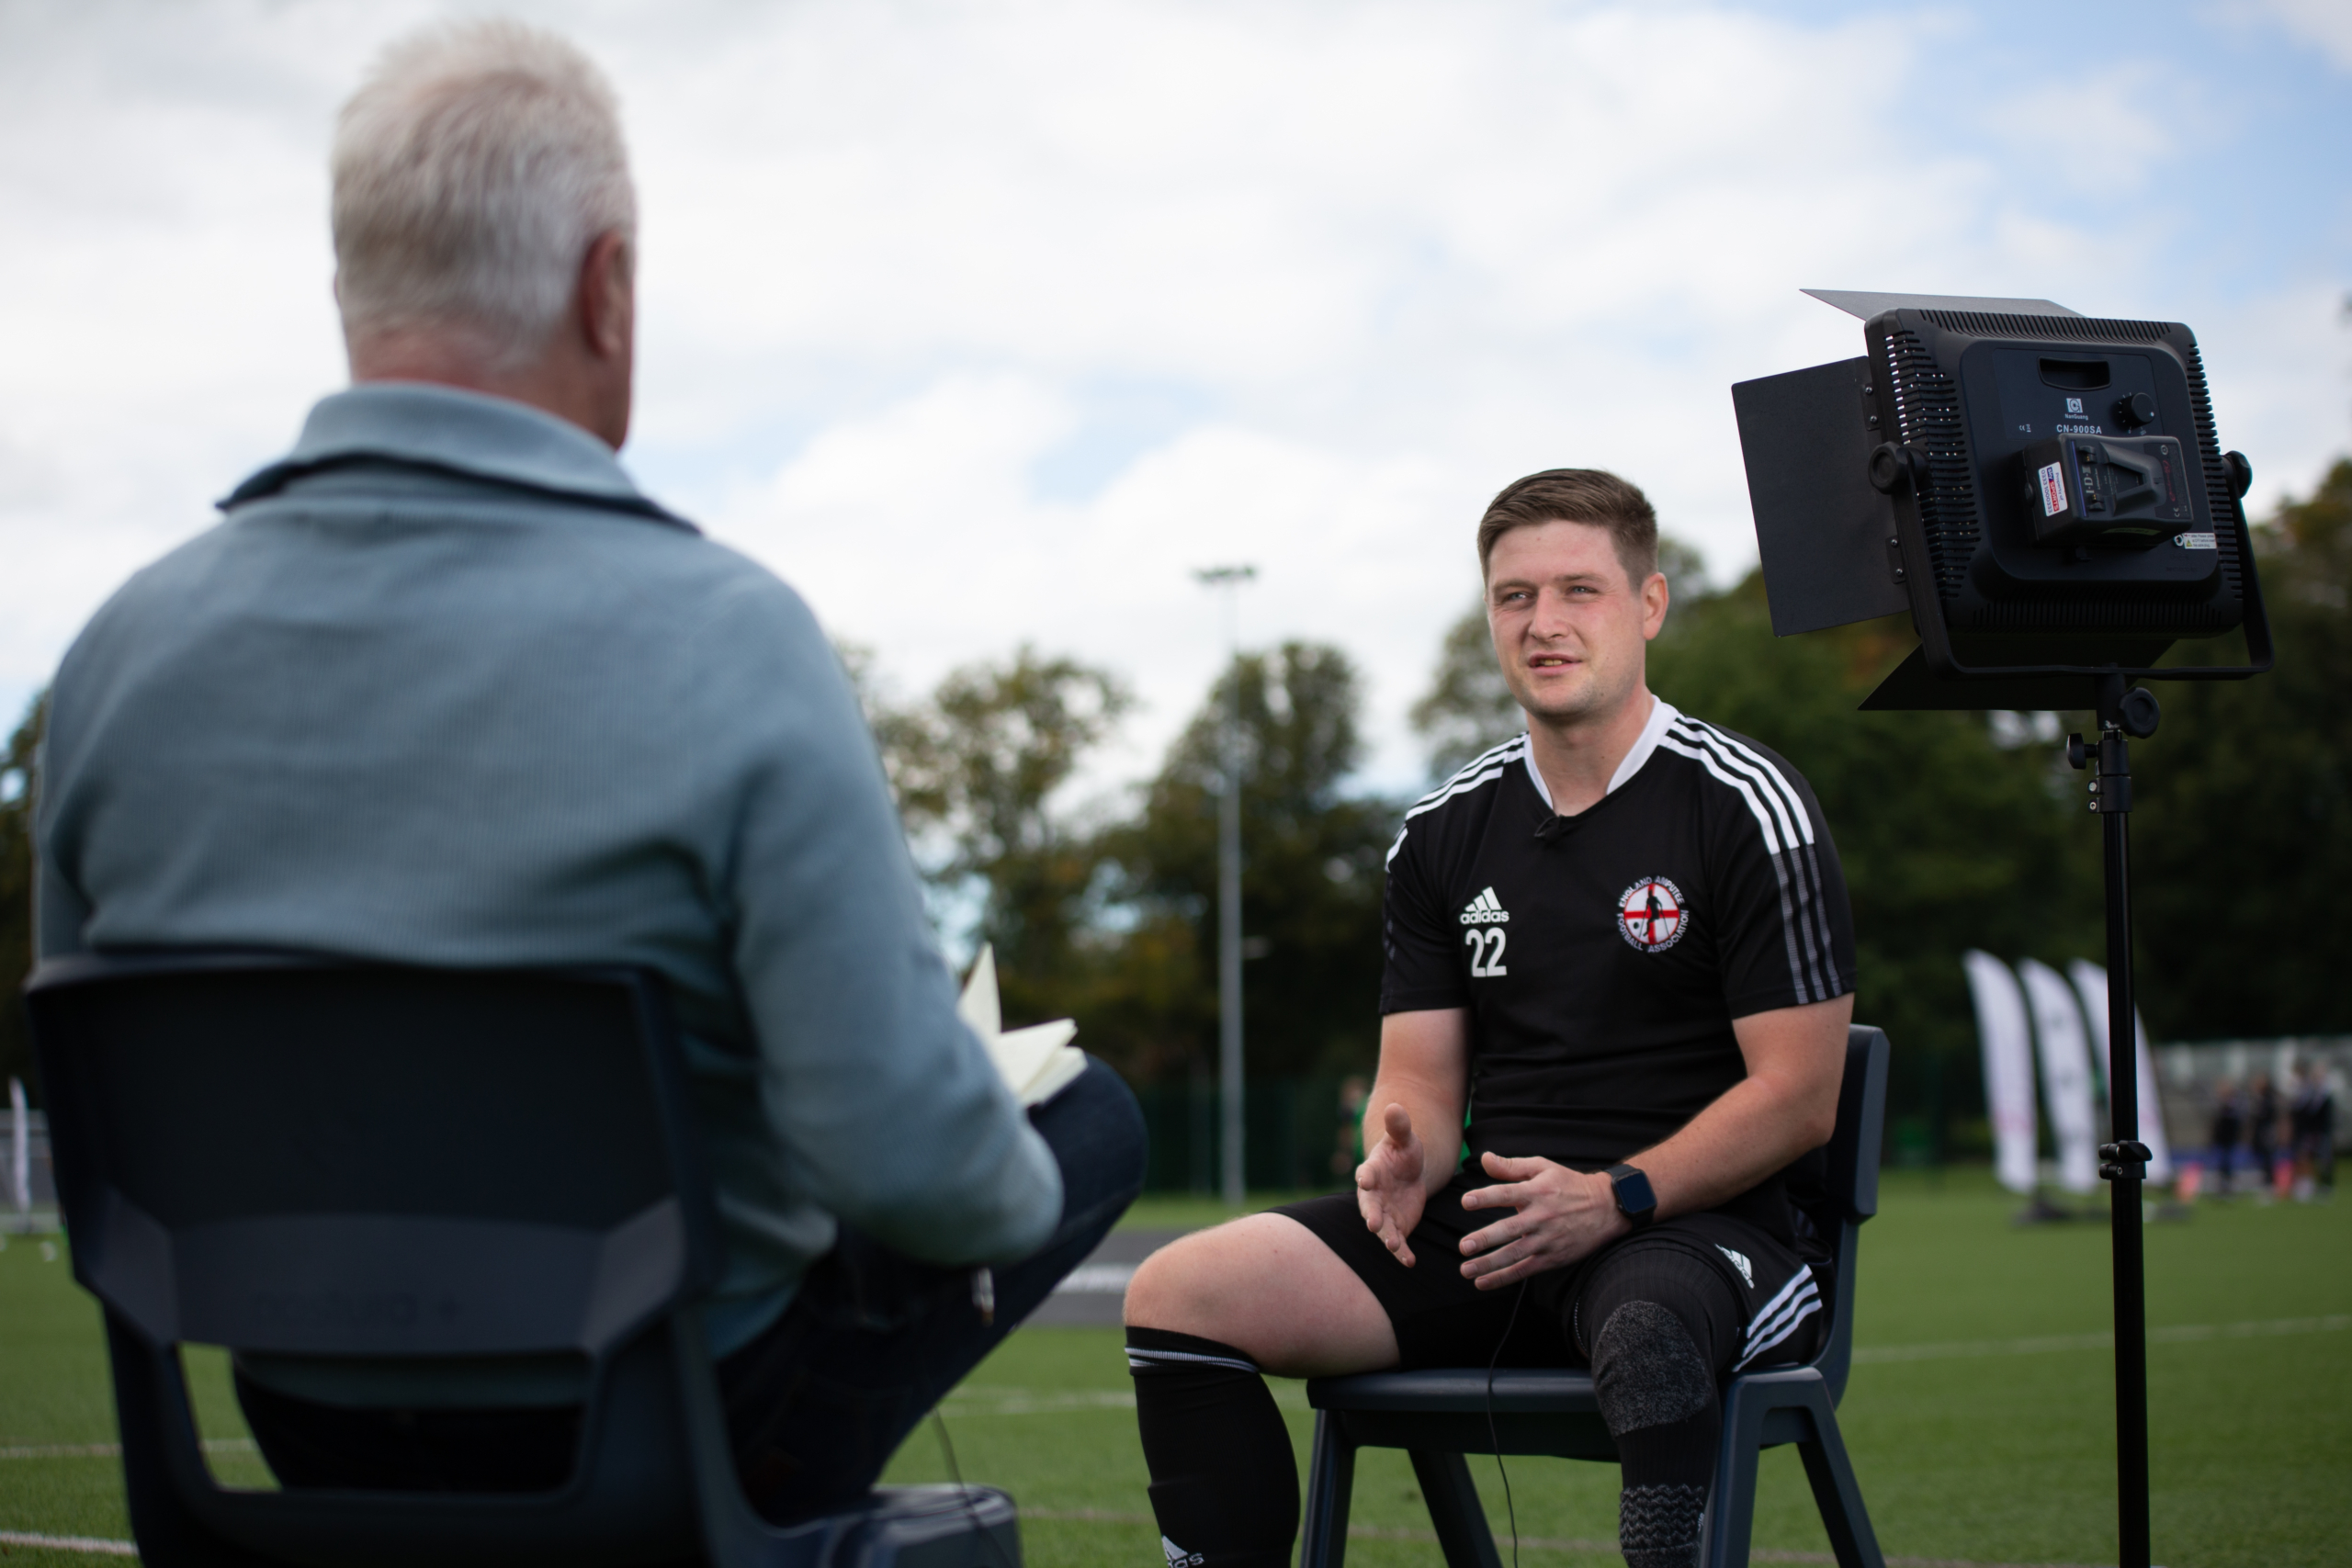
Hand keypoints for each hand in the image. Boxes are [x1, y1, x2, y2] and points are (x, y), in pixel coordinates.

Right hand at [1355, 1103, 1427, 1266]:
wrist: (1410, 1173)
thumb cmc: (1404, 1152)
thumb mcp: (1406, 1138)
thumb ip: (1400, 1126)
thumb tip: (1395, 1105)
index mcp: (1373, 1171)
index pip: (1366, 1173)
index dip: (1365, 1177)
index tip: (1365, 1179)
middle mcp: (1373, 1196)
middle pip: (1369, 1207)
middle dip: (1371, 1215)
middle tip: (1373, 1224)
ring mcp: (1384, 1213)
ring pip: (1383, 1228)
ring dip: (1387, 1237)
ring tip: (1395, 1246)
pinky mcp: (1397, 1227)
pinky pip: (1398, 1242)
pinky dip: (1402, 1252)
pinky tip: (1410, 1262)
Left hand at [1457, 1152, 1629, 1288]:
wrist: (1606, 1208)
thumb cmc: (1569, 1185)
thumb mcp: (1543, 1168)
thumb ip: (1512, 1166)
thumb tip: (1484, 1158)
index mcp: (1537, 1192)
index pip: (1507, 1193)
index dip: (1486, 1197)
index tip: (1466, 1201)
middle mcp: (1541, 1217)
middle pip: (1510, 1229)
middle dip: (1485, 1239)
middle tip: (1464, 1246)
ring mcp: (1547, 1240)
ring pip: (1515, 1254)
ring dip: (1489, 1264)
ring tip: (1466, 1269)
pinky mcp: (1552, 1258)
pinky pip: (1524, 1270)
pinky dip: (1503, 1277)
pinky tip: (1483, 1282)